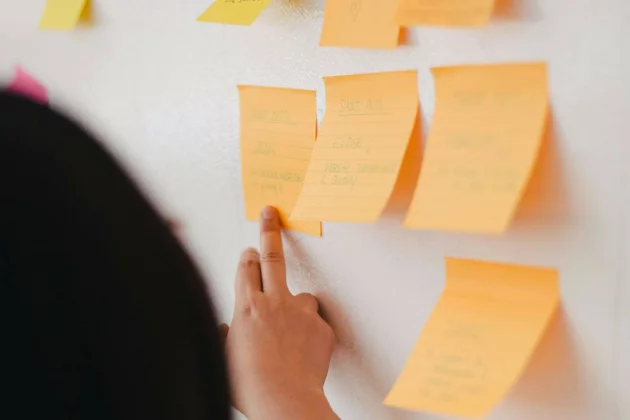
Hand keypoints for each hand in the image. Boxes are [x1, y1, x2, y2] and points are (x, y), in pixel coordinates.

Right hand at [225, 206, 337, 419]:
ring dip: (296, 306)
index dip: (246, 257)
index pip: (245, 269)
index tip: (248, 250)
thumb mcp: (224, 359)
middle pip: (272, 258)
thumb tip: (228, 329)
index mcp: (247, 307)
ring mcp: (301, 312)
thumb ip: (226, 337)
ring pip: (302, 296)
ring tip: (293, 331)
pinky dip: (310, 333)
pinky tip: (304, 352)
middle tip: (271, 213)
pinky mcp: (322, 327)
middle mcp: (274, 302)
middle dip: (269, 232)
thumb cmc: (250, 386)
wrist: (285, 401)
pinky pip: (316, 324)